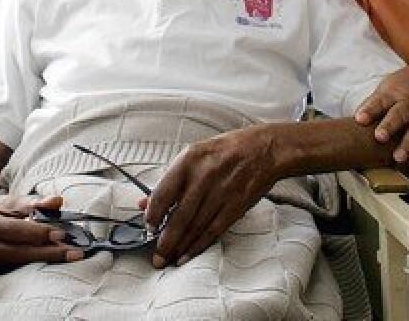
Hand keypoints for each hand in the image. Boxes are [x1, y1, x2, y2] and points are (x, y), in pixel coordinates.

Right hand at [0, 194, 83, 270]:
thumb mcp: (7, 200)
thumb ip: (32, 202)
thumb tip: (58, 201)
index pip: (14, 229)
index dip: (38, 232)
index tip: (62, 233)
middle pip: (18, 252)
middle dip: (49, 252)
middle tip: (74, 253)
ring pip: (19, 263)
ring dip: (46, 260)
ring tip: (69, 256)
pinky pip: (15, 270)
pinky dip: (35, 265)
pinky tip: (53, 261)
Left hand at [142, 128, 276, 267]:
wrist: (263, 149)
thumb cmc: (225, 151)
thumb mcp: (194, 155)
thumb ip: (169, 180)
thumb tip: (145, 202)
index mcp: (189, 160)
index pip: (164, 192)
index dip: (153, 215)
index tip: (149, 227)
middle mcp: (204, 176)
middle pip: (180, 215)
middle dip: (166, 241)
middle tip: (156, 256)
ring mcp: (222, 191)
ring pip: (196, 226)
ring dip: (180, 246)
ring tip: (169, 259)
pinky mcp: (236, 205)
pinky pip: (214, 230)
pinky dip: (199, 245)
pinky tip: (188, 255)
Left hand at [354, 64, 408, 175]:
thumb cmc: (406, 85)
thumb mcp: (389, 85)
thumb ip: (374, 103)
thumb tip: (354, 120)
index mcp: (395, 93)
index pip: (380, 101)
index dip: (369, 110)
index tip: (359, 119)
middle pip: (399, 115)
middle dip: (389, 126)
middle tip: (379, 137)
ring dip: (408, 145)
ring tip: (398, 158)